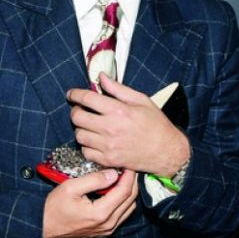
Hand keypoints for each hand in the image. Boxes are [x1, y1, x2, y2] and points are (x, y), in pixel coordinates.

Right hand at [42, 169, 138, 237]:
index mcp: (101, 213)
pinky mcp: (104, 231)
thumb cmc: (54, 207)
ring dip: (129, 192)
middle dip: (132, 182)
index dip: (129, 176)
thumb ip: (94, 180)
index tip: (128, 164)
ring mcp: (107, 229)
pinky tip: (116, 191)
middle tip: (128, 168)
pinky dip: (123, 202)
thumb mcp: (71, 188)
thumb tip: (113, 173)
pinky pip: (122, 215)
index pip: (124, 191)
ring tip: (124, 178)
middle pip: (131, 200)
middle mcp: (108, 224)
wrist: (45, 228)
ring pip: (129, 208)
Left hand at [66, 74, 188, 175]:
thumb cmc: (156, 124)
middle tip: (81, 110)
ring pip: (79, 135)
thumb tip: (101, 77)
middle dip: (76, 111)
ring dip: (81, 129)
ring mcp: (108, 146)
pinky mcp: (108, 160)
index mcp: (118, 110)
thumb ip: (118, 89)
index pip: (86, 99)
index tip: (72, 94)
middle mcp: (110, 128)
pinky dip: (87, 146)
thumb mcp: (141, 100)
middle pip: (77, 118)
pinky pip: (85, 152)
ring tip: (90, 126)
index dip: (75, 94)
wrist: (166, 151)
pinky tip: (95, 141)